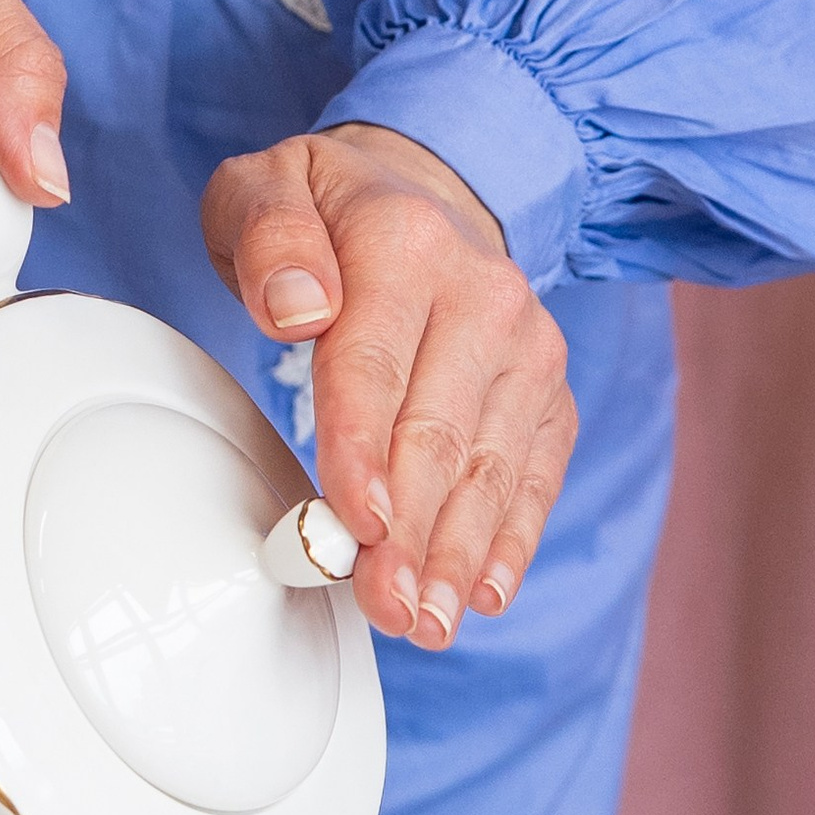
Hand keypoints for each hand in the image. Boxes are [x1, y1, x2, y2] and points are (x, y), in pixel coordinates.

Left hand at [202, 123, 575, 645]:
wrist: (425, 188)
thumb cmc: (330, 210)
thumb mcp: (267, 188)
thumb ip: (268, 237)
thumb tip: (299, 308)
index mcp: (405, 246)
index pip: (376, 367)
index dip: (364, 455)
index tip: (360, 528)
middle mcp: (484, 296)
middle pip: (440, 435)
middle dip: (413, 535)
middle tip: (388, 609)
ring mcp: (527, 347)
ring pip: (490, 469)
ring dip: (460, 557)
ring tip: (430, 625)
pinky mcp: (548, 392)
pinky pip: (535, 475)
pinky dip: (512, 540)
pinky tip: (486, 595)